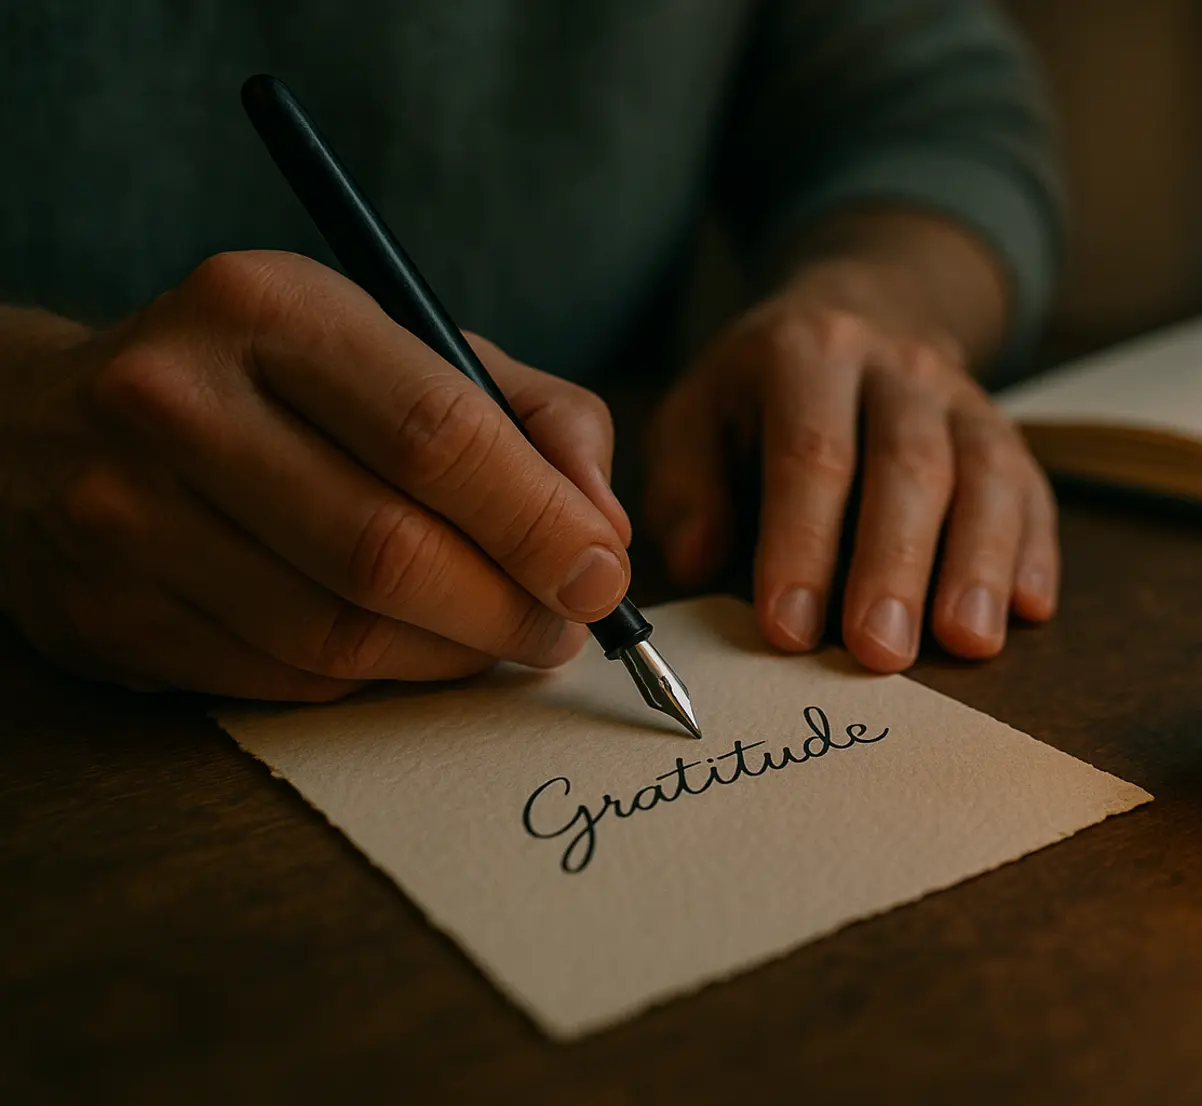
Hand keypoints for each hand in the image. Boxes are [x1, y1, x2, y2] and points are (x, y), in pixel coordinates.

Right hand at [0, 251, 630, 699]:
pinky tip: (406, 652)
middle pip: (389, 549)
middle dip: (508, 607)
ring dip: (450, 657)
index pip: (437, 432)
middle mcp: (176, 401)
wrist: (46, 428)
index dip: (539, 521)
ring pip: (338, 632)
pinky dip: (373, 680)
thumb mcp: (399, 347)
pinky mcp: (106, 614)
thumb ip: (530, 417)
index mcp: (267, 308)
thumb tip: (605, 532)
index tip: (604, 573)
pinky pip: (283, 680)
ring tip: (500, 641)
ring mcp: (124, 514)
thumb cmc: (273, 386)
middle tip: (565, 628)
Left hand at [644, 260, 1058, 672]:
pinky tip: (1030, 608)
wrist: (860, 311)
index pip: (812, 454)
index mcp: (809, 355)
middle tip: (881, 651)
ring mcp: (962, 397)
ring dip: (981, 562)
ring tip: (969, 641)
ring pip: (985, 474)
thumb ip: (687, 486)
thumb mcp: (698, 413)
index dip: (801, 544)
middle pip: (908, 466)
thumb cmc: (763, 393)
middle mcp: (897, 366)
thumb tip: (697, 562)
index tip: (790, 628)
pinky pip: (1032, 487)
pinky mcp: (1006, 431)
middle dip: (895, 564)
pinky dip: (1035, 549)